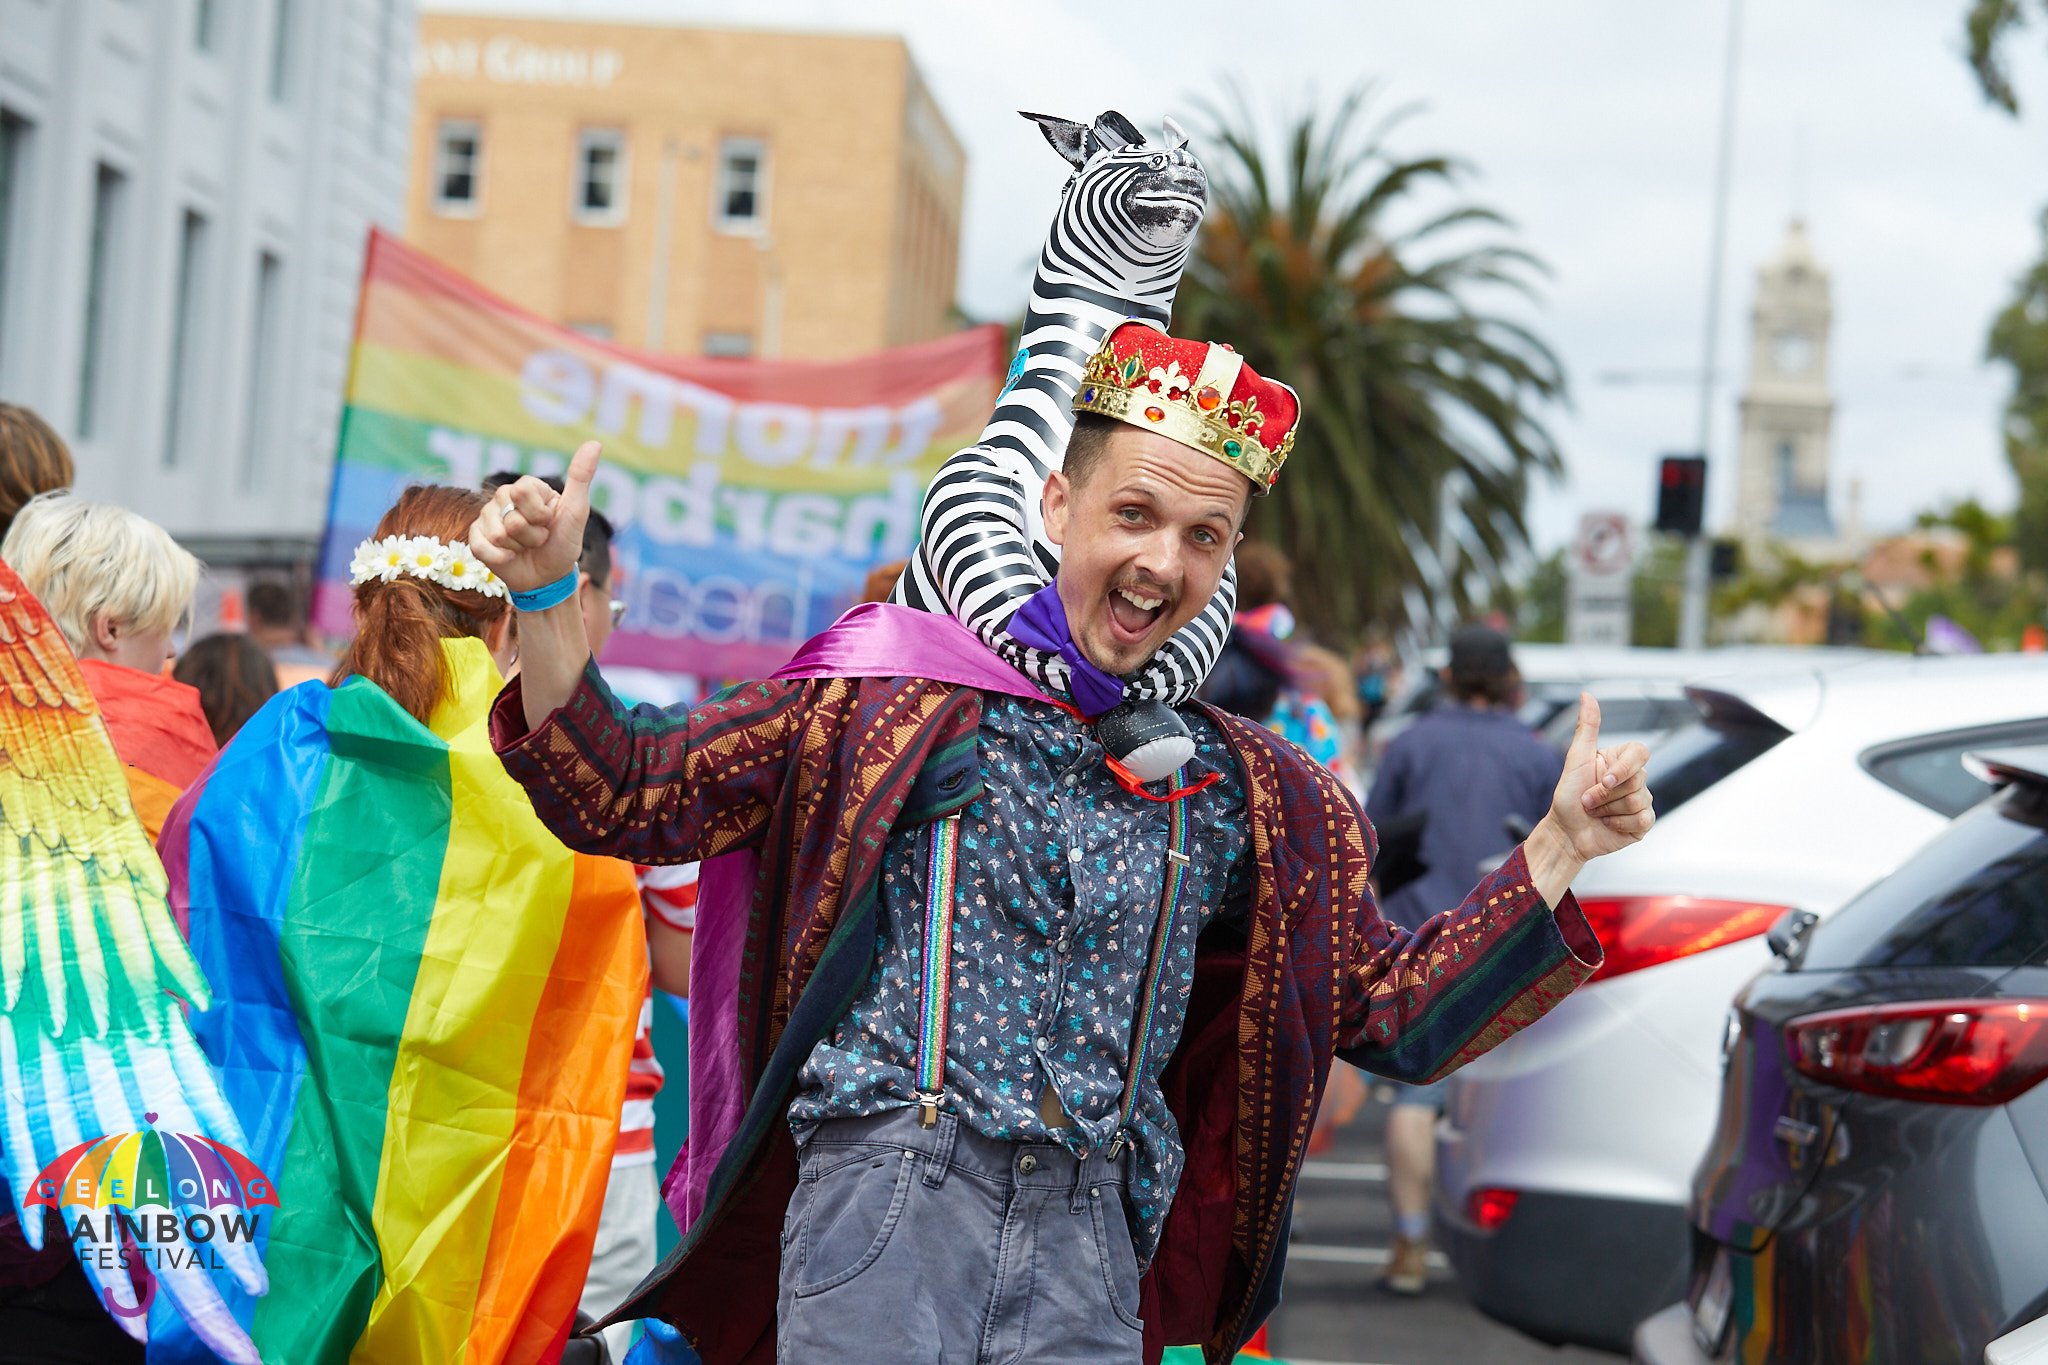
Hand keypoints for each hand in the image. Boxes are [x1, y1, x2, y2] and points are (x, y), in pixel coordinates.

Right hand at [469, 440, 600, 591]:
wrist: (548, 577)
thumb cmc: (563, 543)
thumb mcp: (576, 511)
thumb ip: (581, 477)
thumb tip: (595, 443)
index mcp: (526, 487)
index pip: (522, 491)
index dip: (539, 514)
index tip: (549, 521)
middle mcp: (503, 498)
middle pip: (512, 517)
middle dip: (532, 535)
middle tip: (539, 538)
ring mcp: (487, 517)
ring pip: (498, 534)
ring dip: (519, 548)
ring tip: (526, 548)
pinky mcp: (475, 538)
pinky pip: (482, 548)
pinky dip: (502, 559)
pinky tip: (510, 558)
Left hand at [1540, 693, 1655, 862]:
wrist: (1566, 832)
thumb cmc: (1568, 795)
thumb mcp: (1575, 758)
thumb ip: (1586, 727)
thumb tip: (1587, 694)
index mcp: (1621, 761)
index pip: (1640, 752)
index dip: (1623, 768)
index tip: (1603, 780)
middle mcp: (1635, 779)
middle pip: (1637, 780)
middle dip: (1605, 794)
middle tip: (1589, 800)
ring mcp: (1642, 801)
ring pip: (1638, 801)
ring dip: (1608, 810)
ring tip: (1596, 812)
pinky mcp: (1643, 823)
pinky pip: (1642, 819)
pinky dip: (1619, 824)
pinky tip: (1607, 824)